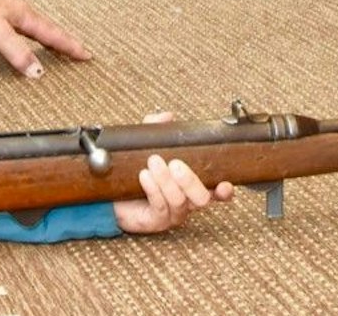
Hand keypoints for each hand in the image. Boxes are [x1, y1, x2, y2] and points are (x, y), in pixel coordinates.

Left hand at [0, 0, 90, 77]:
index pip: (53, 33)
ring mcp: (6, 19)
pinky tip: (23, 50)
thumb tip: (38, 71)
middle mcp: (18, 15)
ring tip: (58, 52)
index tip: (86, 54)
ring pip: (33, 33)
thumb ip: (18, 52)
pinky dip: (27, 45)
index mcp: (24, 15)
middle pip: (47, 31)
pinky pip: (19, 37)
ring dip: (47, 43)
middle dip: (63, 43)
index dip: (70, 45)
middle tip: (78, 53)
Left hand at [112, 112, 235, 234]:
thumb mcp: (147, 146)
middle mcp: (187, 202)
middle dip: (190, 180)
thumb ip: (158, 130)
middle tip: (175, 164)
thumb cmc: (136, 171)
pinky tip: (144, 176)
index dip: (224, 190)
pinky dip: (153, 189)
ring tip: (153, 162)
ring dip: (166, 181)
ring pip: (179, 201)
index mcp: (191, 186)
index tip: (224, 183)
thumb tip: (167, 117)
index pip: (216, 191)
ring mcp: (173, 213)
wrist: (113, 193)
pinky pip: (160, 206)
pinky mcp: (156, 220)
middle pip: (201, 198)